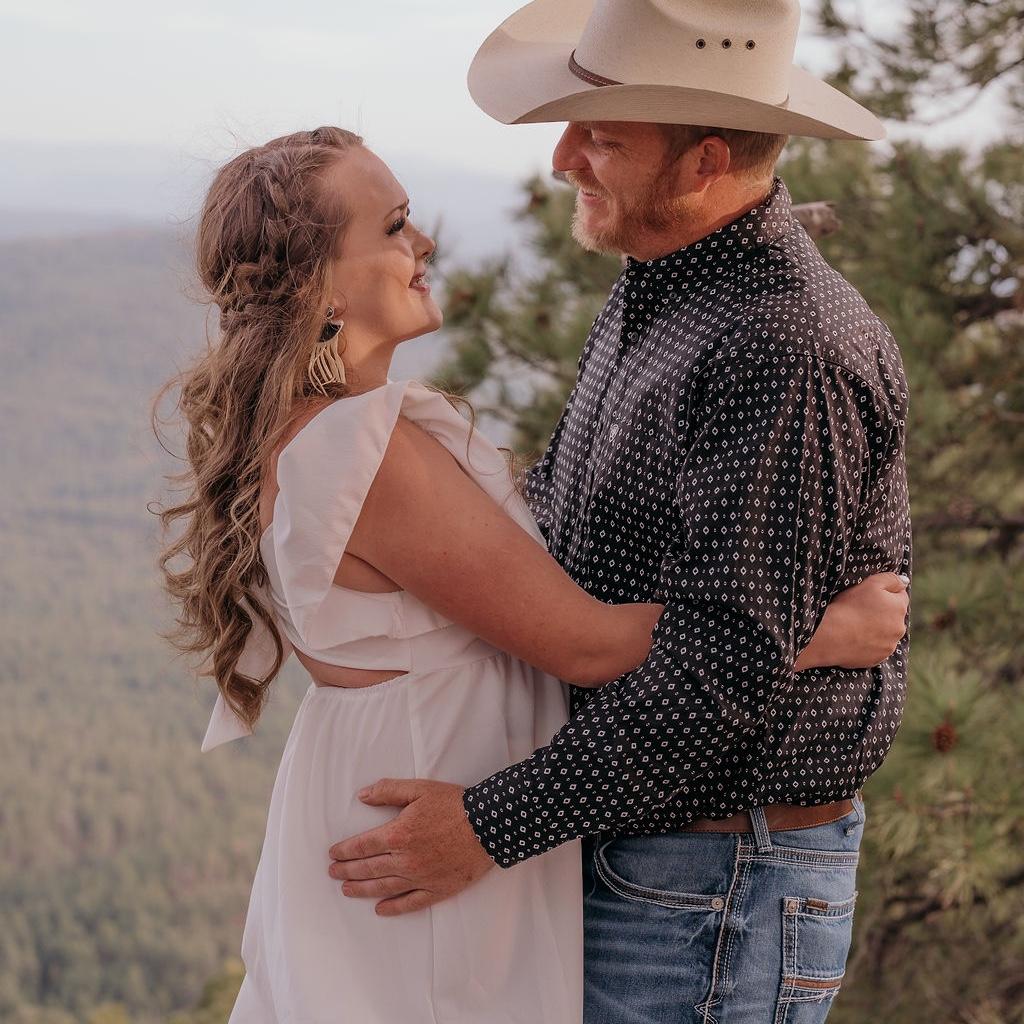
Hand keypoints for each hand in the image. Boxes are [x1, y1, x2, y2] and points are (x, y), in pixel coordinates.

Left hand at [327, 779, 495, 915]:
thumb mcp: (419, 789)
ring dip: (362, 890)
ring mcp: (420, 878)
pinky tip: (381, 910)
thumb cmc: (453, 804)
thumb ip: (388, 791)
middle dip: (347, 871)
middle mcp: (405, 860)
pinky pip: (411, 903)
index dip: (345, 851)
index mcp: (398, 834)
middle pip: (368, 869)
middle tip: (333, 874)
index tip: (333, 854)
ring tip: (347, 890)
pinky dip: (394, 908)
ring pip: (384, 888)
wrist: (488, 824)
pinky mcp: (437, 889)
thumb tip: (361, 796)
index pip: (362, 846)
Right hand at [796, 572, 909, 670]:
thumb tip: (905, 581)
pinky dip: (867, 644)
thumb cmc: (848, 606)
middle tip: (860, 610)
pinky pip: (875, 649)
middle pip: (893, 617)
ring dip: (876, 630)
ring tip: (855, 626)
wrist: (830, 635)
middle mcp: (899, 629)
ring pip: (885, 634)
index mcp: (899, 608)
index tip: (868, 596)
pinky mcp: (876, 659)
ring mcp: (888, 646)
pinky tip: (853, 638)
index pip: (900, 596)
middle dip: (882, 613)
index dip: (884, 593)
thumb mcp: (870, 583)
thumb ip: (891, 579)